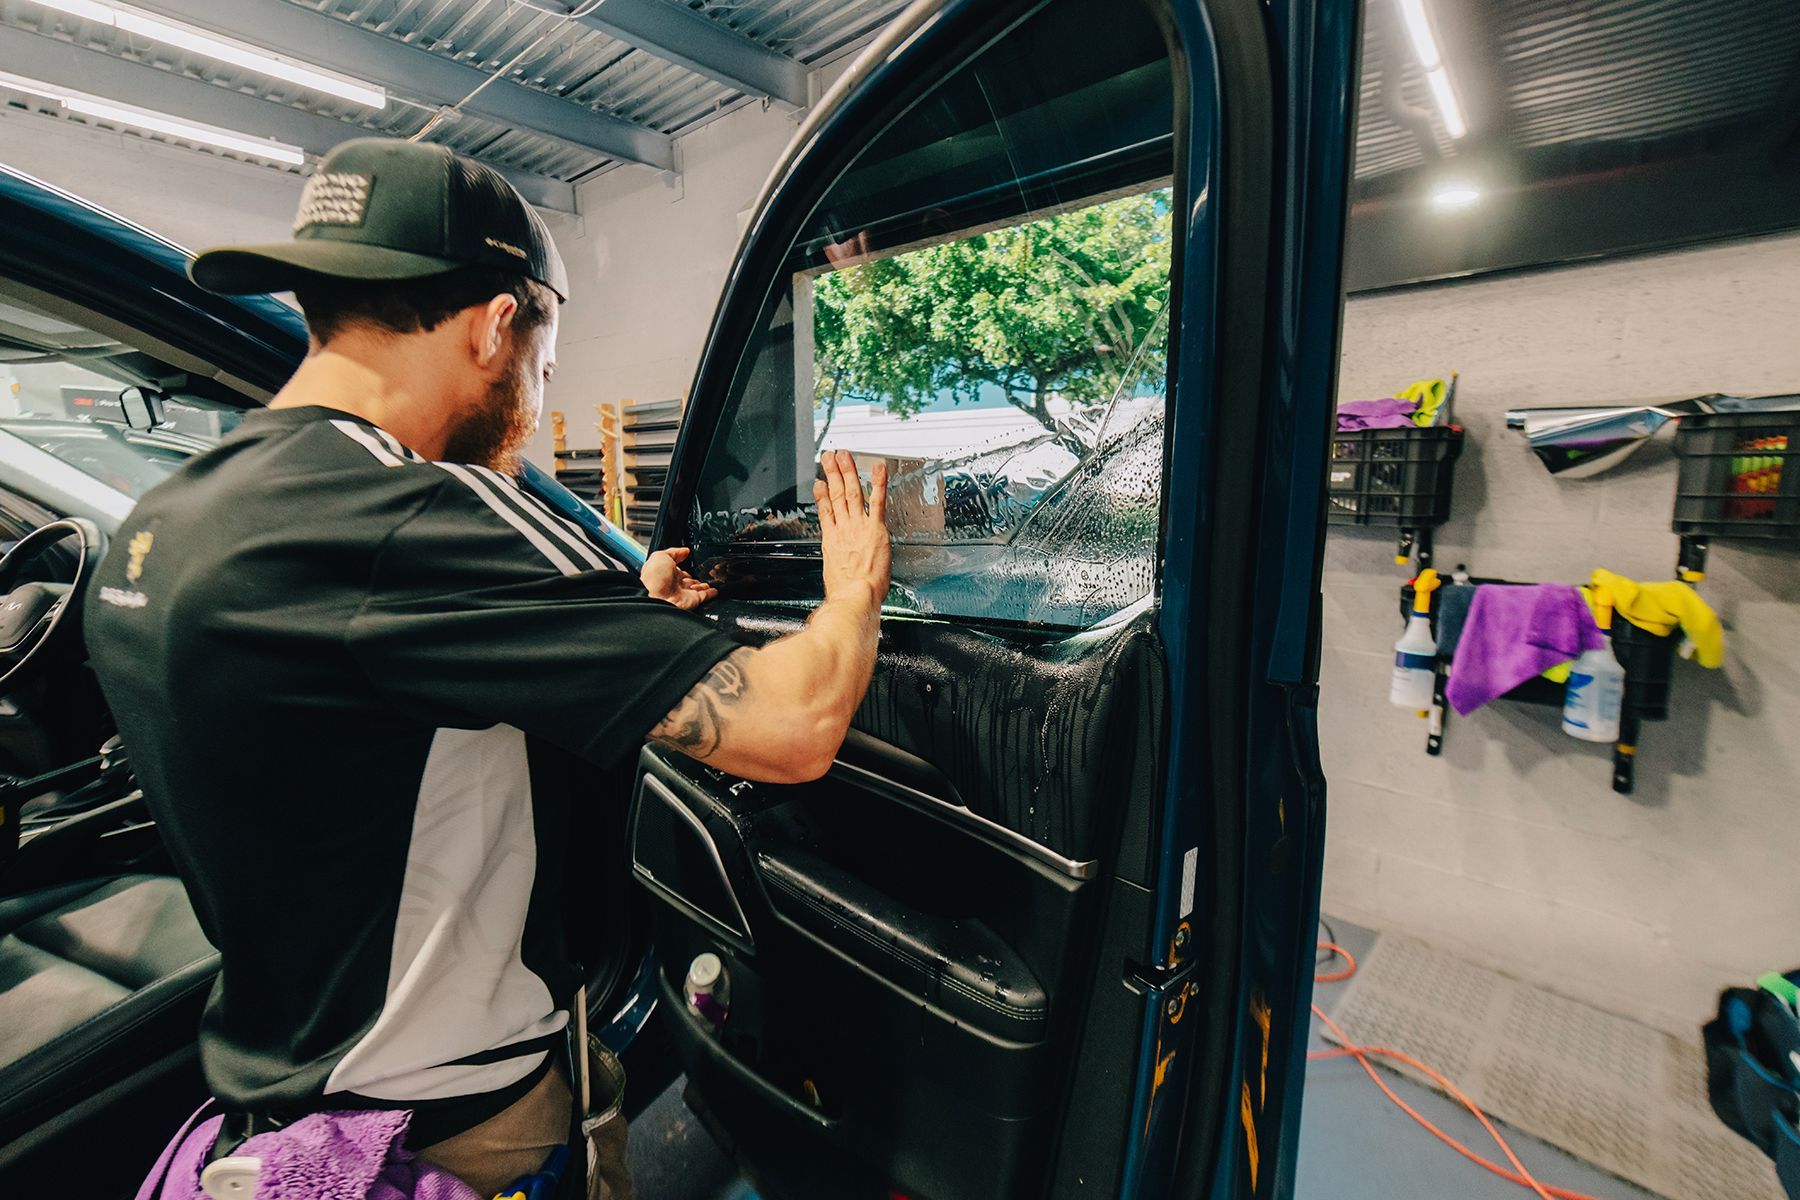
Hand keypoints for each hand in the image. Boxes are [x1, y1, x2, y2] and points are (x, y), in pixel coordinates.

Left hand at [641, 547, 717, 610]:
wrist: (656, 598)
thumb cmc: (654, 579)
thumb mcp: (660, 557)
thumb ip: (674, 552)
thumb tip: (684, 551)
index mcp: (665, 574)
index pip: (677, 569)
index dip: (683, 565)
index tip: (689, 562)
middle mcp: (674, 585)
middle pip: (687, 580)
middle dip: (694, 576)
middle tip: (700, 573)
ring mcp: (684, 593)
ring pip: (696, 588)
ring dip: (703, 585)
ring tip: (709, 581)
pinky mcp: (693, 600)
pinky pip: (704, 596)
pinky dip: (711, 594)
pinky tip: (714, 591)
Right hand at [812, 450, 889, 606]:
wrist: (853, 596)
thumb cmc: (845, 593)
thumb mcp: (833, 578)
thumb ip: (835, 571)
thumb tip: (835, 580)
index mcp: (832, 540)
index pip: (826, 511)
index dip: (823, 495)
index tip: (820, 484)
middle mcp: (844, 529)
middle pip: (837, 495)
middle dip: (832, 474)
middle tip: (829, 458)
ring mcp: (858, 526)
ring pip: (852, 492)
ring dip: (848, 471)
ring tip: (845, 455)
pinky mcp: (875, 528)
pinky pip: (877, 501)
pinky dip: (878, 482)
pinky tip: (879, 468)